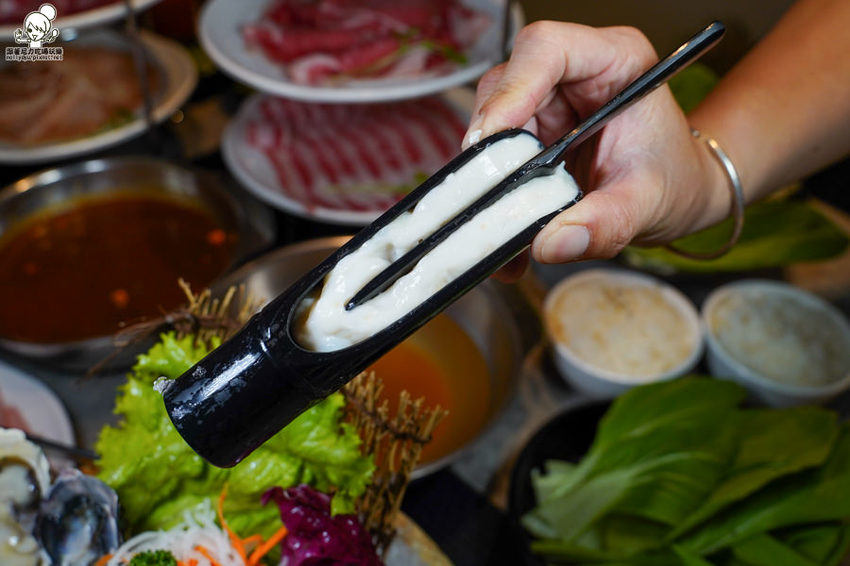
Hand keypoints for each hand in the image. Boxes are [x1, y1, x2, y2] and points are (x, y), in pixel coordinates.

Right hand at [466, 22, 728, 278]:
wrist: (679, 194)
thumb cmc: (675, 179)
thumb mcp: (650, 203)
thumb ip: (607, 222)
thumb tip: (551, 243)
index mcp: (614, 61)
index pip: (547, 49)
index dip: (512, 89)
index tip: (491, 139)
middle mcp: (572, 74)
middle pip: (505, 88)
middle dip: (492, 146)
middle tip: (486, 194)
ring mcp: (546, 103)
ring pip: (492, 125)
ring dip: (489, 179)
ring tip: (497, 227)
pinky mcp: (531, 132)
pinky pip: (496, 158)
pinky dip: (495, 197)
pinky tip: (506, 237)